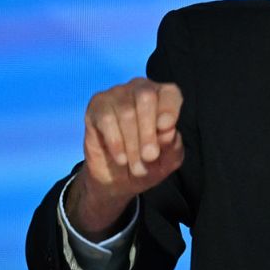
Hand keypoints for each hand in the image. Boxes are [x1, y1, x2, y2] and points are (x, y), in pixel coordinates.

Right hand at [67, 78, 184, 239]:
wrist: (119, 180)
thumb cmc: (150, 164)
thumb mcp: (168, 161)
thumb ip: (174, 146)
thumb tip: (169, 131)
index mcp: (165, 98)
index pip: (171, 93)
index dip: (169, 110)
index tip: (167, 133)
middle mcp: (142, 89)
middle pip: (146, 97)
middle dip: (148, 132)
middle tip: (149, 158)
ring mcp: (117, 95)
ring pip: (124, 110)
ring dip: (131, 142)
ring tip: (135, 165)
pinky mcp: (96, 106)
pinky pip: (104, 118)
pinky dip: (113, 140)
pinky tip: (119, 157)